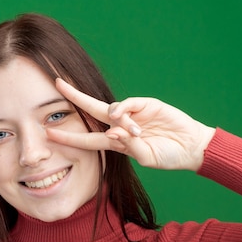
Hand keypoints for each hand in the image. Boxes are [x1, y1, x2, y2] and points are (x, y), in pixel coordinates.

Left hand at [46, 79, 215, 171]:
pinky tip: (125, 119)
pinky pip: (129, 103)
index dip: (69, 137)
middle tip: (58, 84)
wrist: (191, 147)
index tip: (49, 134)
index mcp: (117, 143)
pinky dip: (124, 110)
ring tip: (137, 132)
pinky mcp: (148, 104)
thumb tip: (112, 132)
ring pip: (113, 110)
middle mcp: (121, 125)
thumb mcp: (147, 157)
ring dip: (119, 120)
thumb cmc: (169, 155)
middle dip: (75, 98)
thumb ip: (130, 146)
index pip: (88, 138)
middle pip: (92, 110)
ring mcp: (134, 113)